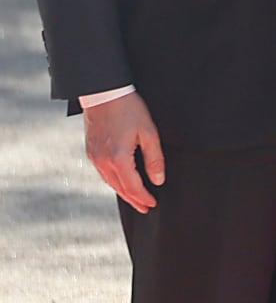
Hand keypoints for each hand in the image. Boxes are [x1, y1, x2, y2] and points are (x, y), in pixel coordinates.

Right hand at [83, 93, 164, 212]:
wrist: (104, 94)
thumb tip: (158, 180)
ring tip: (135, 199)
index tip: (153, 204)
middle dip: (134, 200)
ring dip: (123, 192)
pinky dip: (114, 181)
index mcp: (118, 159)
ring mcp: (94, 157)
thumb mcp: (149, 132)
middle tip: (145, 208)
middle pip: (120, 188)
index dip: (144, 197)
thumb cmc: (129, 110)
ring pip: (110, 182)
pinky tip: (121, 182)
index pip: (133, 187)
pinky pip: (103, 173)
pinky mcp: (91, 151)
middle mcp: (103, 162)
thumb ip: (154, 158)